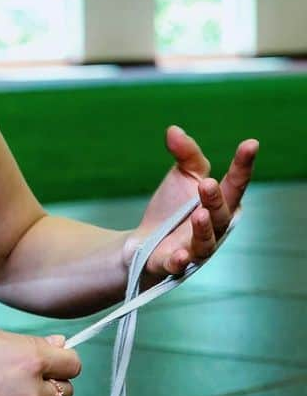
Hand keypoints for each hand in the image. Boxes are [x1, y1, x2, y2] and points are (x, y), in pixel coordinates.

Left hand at [124, 125, 257, 291]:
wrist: (143, 240)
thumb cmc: (173, 207)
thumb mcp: (183, 176)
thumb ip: (185, 154)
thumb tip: (173, 130)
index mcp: (222, 202)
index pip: (236, 183)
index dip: (243, 165)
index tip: (250, 144)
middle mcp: (215, 227)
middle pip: (221, 214)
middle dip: (215, 200)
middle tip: (207, 184)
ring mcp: (197, 248)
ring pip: (206, 241)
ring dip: (203, 229)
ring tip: (199, 214)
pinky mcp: (175, 264)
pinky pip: (180, 265)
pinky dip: (181, 260)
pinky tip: (179, 255)